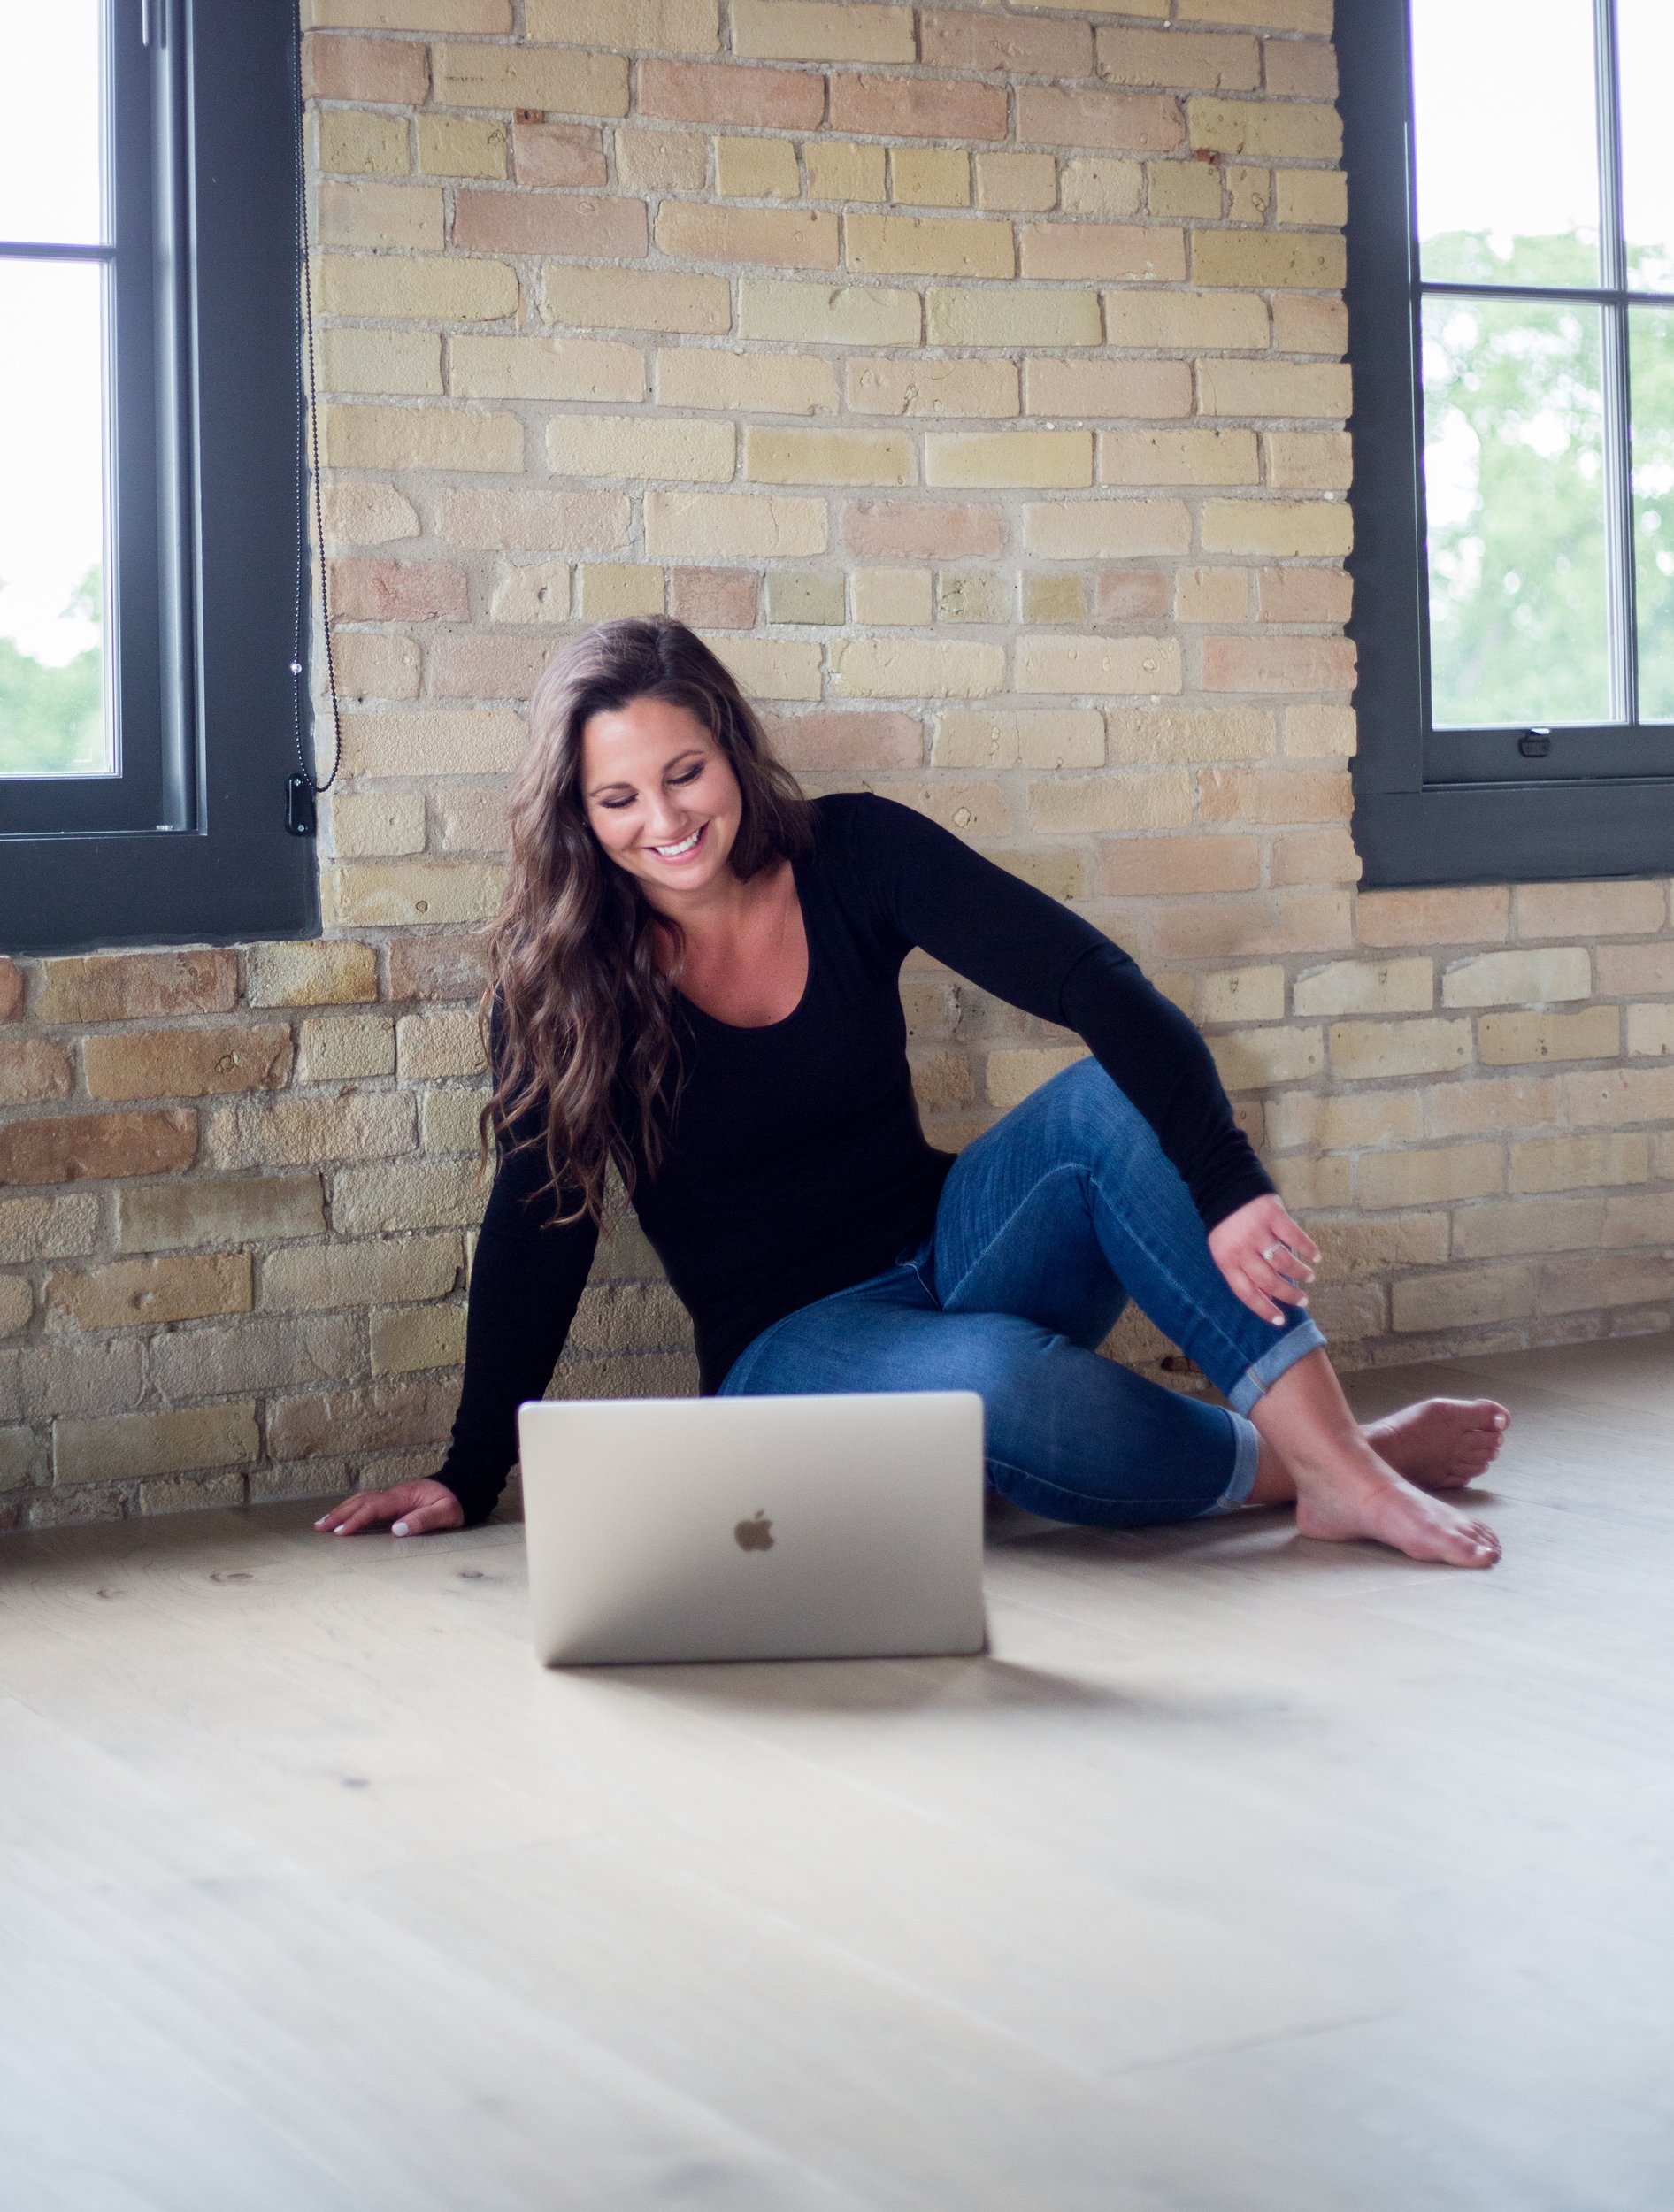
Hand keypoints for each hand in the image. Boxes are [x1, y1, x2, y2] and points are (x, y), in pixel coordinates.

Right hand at [314, 1478, 463, 1538]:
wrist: (464, 1485)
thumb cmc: (456, 1501)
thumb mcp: (447, 1513)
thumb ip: (424, 1520)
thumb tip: (397, 1530)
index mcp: (404, 1497)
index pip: (374, 1508)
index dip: (356, 1520)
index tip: (340, 1533)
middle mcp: (395, 1493)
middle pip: (361, 1501)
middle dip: (339, 1515)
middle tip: (320, 1528)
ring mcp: (394, 1495)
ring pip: (362, 1499)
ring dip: (342, 1510)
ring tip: (324, 1523)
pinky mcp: (395, 1499)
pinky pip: (368, 1502)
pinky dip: (352, 1508)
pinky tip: (345, 1516)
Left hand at [1207, 1194, 1319, 1325]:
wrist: (1223, 1185)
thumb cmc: (1226, 1223)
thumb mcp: (1224, 1249)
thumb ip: (1242, 1270)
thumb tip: (1267, 1295)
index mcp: (1226, 1260)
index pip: (1246, 1292)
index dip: (1264, 1309)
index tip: (1280, 1321)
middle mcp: (1242, 1249)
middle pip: (1269, 1280)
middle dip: (1289, 1295)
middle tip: (1303, 1301)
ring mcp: (1258, 1232)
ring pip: (1284, 1261)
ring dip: (1300, 1273)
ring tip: (1309, 1277)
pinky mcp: (1273, 1215)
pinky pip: (1295, 1237)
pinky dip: (1308, 1249)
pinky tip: (1315, 1256)